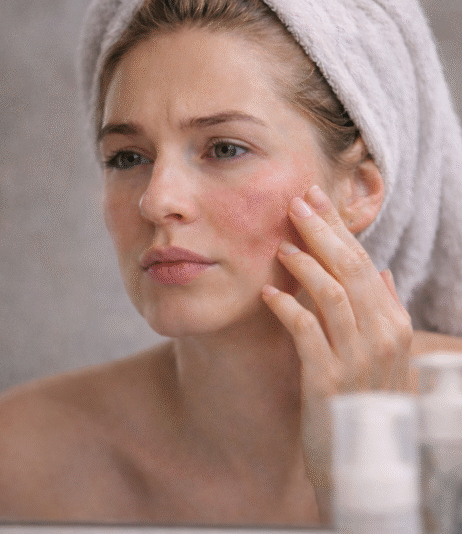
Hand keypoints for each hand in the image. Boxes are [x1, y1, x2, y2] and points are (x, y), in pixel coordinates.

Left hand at [260, 185, 411, 519]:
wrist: (353, 462)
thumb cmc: (359, 402)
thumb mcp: (377, 356)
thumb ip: (380, 312)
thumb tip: (382, 272)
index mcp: (392, 325)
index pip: (364, 263)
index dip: (337, 228)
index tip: (312, 197)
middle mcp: (381, 338)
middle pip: (352, 270)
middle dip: (322, 232)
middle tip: (295, 201)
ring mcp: (357, 360)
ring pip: (333, 295)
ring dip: (305, 265)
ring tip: (279, 244)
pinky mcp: (328, 381)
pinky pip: (307, 333)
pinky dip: (288, 308)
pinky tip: (267, 293)